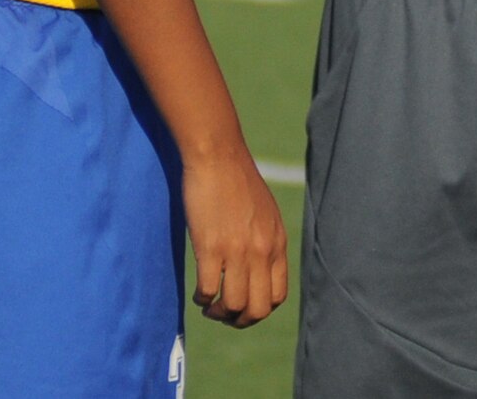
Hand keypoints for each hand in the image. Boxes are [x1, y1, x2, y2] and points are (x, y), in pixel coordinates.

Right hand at [184, 147, 288, 326]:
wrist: (218, 157)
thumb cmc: (237, 182)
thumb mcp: (266, 214)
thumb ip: (266, 242)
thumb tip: (259, 270)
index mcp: (277, 243)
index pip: (278, 296)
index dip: (260, 309)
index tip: (244, 305)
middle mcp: (262, 251)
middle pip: (258, 309)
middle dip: (240, 320)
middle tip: (224, 313)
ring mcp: (237, 250)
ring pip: (234, 305)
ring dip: (219, 313)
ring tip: (209, 306)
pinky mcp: (211, 247)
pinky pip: (208, 290)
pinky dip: (202, 299)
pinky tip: (199, 292)